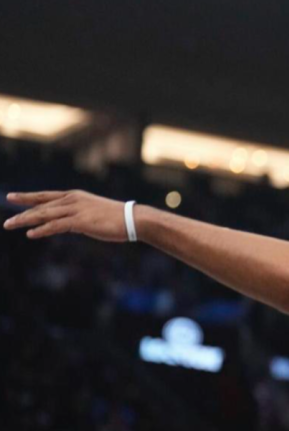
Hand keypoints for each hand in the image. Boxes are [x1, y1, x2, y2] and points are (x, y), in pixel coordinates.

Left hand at [4, 190, 129, 241]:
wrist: (132, 219)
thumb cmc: (116, 218)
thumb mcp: (92, 213)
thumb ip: (77, 216)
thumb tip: (68, 224)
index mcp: (74, 196)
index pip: (45, 196)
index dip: (27, 197)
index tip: (11, 197)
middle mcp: (72, 200)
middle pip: (40, 205)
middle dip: (21, 212)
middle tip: (7, 221)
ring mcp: (75, 210)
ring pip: (44, 214)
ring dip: (25, 220)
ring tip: (10, 225)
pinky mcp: (80, 221)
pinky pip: (55, 225)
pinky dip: (42, 229)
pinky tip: (30, 234)